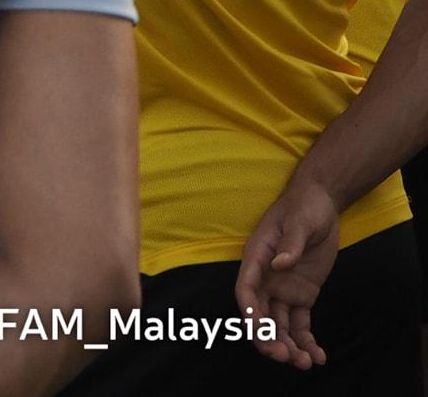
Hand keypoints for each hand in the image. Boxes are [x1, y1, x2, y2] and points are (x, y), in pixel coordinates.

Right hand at [234, 176, 341, 368]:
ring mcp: (283, 289)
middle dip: (268, 337)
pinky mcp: (302, 296)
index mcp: (256, 258)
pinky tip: (318, 356)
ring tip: (304, 363)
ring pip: (279, 324)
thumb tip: (279, 264)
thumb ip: (289, 242)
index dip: (249, 311)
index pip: (246, 289)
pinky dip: (307, 341)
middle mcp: (265, 278)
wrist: (321, 204)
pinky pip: (301, 324)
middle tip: (284, 355)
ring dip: (288, 345)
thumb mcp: (299, 221)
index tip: (259, 330)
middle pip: (260, 314)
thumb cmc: (304, 207)